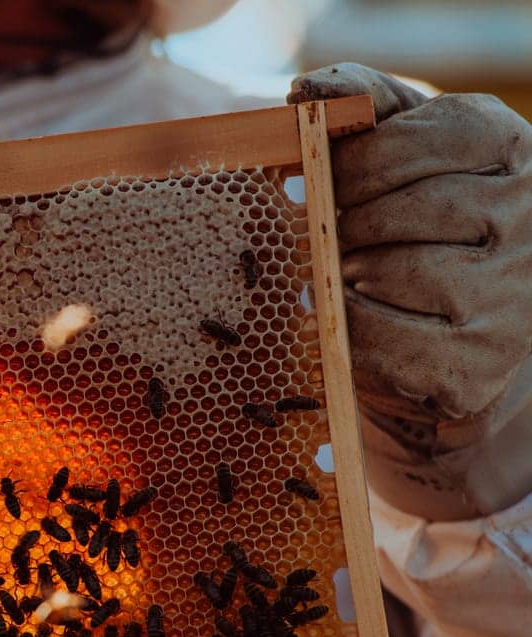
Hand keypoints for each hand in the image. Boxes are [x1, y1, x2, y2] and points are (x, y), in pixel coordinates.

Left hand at [288, 63, 531, 520]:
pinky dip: (348, 331)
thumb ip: (364, 108)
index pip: (422, 137)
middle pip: (404, 209)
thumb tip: (307, 89)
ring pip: (394, 274)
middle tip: (326, 236)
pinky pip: (384, 342)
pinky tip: (348, 320)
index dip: (355, 161)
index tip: (327, 179)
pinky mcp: (476, 367)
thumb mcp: (402, 157)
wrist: (452, 345)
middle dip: (345, 224)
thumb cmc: (415, 230)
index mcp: (511, 150)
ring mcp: (510, 298)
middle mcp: (526, 220)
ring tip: (343, 276)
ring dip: (346, 278)